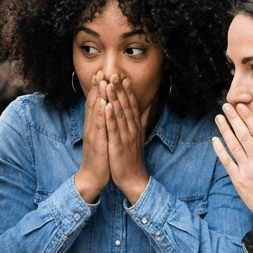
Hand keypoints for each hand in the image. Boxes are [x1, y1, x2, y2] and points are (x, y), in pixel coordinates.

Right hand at [74, 71, 109, 202]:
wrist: (92, 177)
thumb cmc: (100, 157)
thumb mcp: (102, 138)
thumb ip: (103, 125)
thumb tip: (107, 112)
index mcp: (93, 125)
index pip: (94, 103)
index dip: (97, 89)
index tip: (101, 74)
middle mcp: (91, 127)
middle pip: (93, 103)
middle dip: (97, 87)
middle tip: (100, 71)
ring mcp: (93, 134)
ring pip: (95, 112)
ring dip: (98, 96)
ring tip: (102, 81)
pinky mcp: (97, 143)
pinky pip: (99, 126)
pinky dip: (101, 114)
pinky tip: (104, 104)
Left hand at [104, 75, 149, 203]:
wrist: (134, 179)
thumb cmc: (132, 159)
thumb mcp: (137, 138)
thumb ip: (139, 122)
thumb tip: (144, 109)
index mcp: (134, 127)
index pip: (131, 105)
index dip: (127, 90)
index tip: (123, 76)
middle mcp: (132, 129)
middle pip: (126, 105)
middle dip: (120, 88)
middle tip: (115, 72)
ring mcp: (126, 137)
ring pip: (120, 113)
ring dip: (115, 97)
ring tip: (109, 83)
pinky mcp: (119, 146)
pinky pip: (115, 129)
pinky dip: (111, 116)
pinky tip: (108, 105)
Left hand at [212, 102, 252, 218]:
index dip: (248, 117)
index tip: (241, 106)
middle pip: (243, 134)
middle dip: (234, 118)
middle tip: (226, 106)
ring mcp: (246, 170)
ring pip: (233, 145)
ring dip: (225, 130)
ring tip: (219, 117)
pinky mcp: (238, 179)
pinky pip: (226, 161)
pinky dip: (219, 150)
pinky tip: (214, 139)